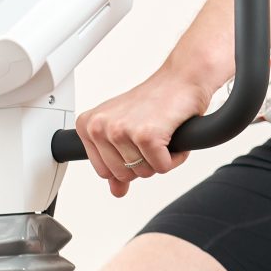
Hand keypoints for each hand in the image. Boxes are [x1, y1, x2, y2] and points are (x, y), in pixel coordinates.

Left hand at [73, 72, 213, 196]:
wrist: (182, 79)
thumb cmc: (155, 102)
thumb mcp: (126, 132)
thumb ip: (116, 163)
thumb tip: (116, 191)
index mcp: (88, 126)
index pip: (104, 171)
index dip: (127, 162)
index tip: (136, 141)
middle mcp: (100, 127)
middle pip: (123, 174)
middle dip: (145, 162)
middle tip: (152, 136)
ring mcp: (121, 131)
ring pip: (143, 173)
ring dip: (161, 158)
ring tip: (162, 133)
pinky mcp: (146, 135)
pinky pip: (162, 168)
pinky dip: (175, 157)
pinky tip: (172, 134)